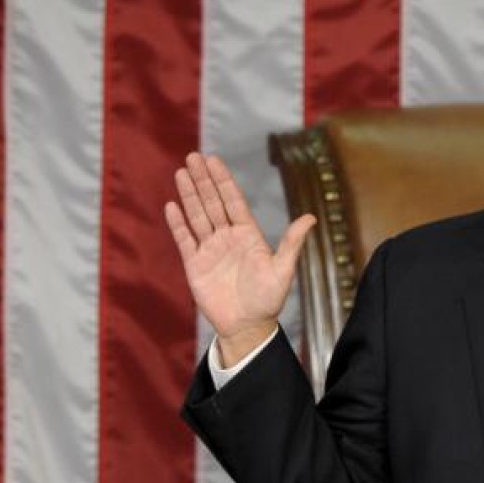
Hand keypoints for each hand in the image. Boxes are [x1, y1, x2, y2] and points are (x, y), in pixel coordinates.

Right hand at [165, 153, 315, 365]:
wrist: (248, 326)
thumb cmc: (269, 299)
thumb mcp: (283, 270)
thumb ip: (292, 243)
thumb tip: (311, 218)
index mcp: (248, 235)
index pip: (233, 201)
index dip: (223, 180)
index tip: (214, 160)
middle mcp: (228, 238)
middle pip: (213, 203)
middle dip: (203, 180)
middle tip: (194, 156)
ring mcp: (210, 250)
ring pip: (197, 216)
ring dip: (189, 195)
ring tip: (182, 172)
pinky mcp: (195, 265)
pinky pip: (185, 240)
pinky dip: (178, 223)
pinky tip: (172, 205)